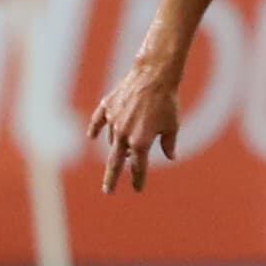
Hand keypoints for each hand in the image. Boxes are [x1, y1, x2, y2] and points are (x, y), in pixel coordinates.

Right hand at [89, 62, 180, 191]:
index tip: (137, 189)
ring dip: (119, 146)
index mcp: (141, 142)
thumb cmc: (167, 101)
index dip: (138, 179)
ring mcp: (113, 120)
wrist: (154, 75)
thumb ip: (169, 144)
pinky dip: (95, 129)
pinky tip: (91, 136)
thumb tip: (171, 156)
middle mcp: (124, 134)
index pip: (138, 167)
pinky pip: (98, 121)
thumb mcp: (173, 125)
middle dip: (112, 179)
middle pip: (115, 163)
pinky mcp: (107, 107)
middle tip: (108, 191)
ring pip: (113, 140)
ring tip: (126, 147)